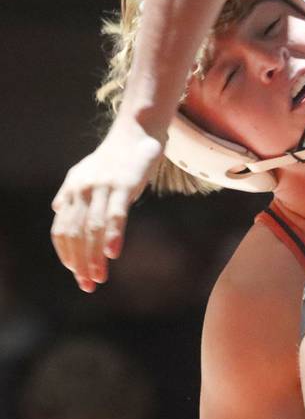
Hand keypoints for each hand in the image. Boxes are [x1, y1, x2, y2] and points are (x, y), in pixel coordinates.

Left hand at [51, 121, 163, 291]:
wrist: (135, 133)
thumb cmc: (113, 157)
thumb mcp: (84, 172)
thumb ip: (69, 191)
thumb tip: (56, 208)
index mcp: (71, 191)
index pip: (62, 230)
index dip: (67, 255)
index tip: (77, 274)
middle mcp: (81, 190)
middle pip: (75, 234)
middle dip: (79, 263)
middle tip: (87, 285)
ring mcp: (101, 188)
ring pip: (92, 229)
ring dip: (94, 257)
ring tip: (99, 278)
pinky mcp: (122, 186)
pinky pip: (115, 215)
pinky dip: (112, 236)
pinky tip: (112, 254)